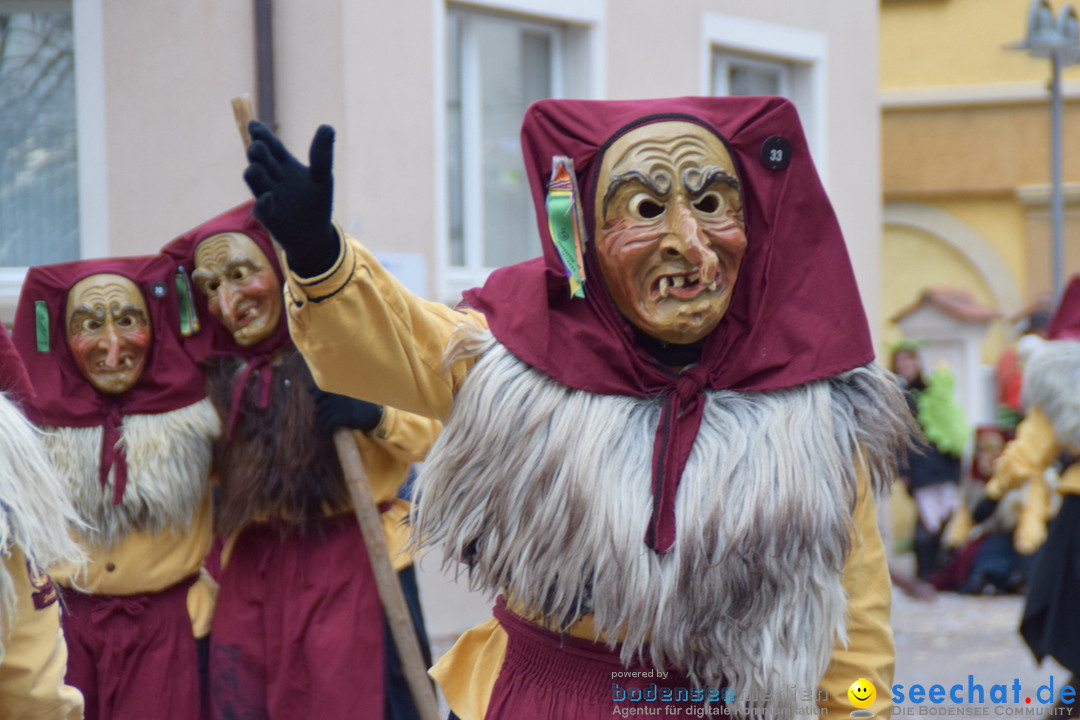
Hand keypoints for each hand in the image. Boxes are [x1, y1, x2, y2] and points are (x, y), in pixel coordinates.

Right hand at [244, 121, 339, 276]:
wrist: (315, 234)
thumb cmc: (316, 202)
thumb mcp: (322, 175)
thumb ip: (322, 154)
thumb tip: (328, 126)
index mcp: (283, 164)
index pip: (270, 145)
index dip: (262, 135)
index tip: (254, 126)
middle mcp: (271, 177)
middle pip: (259, 158)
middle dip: (258, 151)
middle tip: (259, 147)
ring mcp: (267, 195)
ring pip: (254, 178)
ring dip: (255, 172)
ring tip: (257, 168)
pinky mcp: (269, 216)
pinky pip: (260, 208)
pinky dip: (263, 203)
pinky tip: (268, 198)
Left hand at [311, 386, 383, 433]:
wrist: (371, 414)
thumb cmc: (355, 404)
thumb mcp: (343, 394)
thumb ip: (327, 392)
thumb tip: (308, 390)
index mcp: (337, 388)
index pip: (317, 391)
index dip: (316, 398)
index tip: (322, 403)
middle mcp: (338, 395)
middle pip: (319, 407)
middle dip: (323, 413)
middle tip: (332, 416)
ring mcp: (340, 406)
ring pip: (322, 416)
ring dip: (325, 422)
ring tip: (332, 423)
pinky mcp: (343, 417)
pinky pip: (327, 424)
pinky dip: (327, 429)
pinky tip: (331, 430)